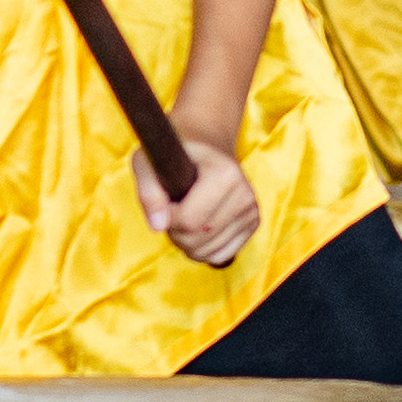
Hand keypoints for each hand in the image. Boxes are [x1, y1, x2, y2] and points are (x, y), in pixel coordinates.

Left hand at [134, 131, 263, 267]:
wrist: (206, 145)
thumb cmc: (174, 154)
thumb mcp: (150, 163)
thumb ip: (148, 192)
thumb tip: (158, 226)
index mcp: (225, 173)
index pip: (189, 220)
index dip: (166, 217)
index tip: (163, 200)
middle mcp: (245, 193)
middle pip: (198, 239)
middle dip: (174, 232)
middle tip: (171, 208)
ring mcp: (252, 211)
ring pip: (208, 252)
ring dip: (186, 242)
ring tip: (184, 214)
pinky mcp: (253, 225)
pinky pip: (220, 257)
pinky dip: (201, 250)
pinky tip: (197, 227)